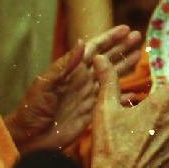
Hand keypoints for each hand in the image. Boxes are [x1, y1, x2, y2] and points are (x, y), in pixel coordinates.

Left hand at [5, 25, 141, 151]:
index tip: (125, 28)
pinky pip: (111, 100)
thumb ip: (65, 65)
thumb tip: (82, 42)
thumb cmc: (31, 109)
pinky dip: (124, 96)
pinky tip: (137, 92)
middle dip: (122, 47)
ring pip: (111, 77)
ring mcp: (88, 96)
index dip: (109, 38)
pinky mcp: (92, 113)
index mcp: (71, 70)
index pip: (94, 49)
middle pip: (106, 59)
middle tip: (138, 36)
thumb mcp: (45, 84)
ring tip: (140, 54)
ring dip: (125, 66)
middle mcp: (82, 80)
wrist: (28, 138)